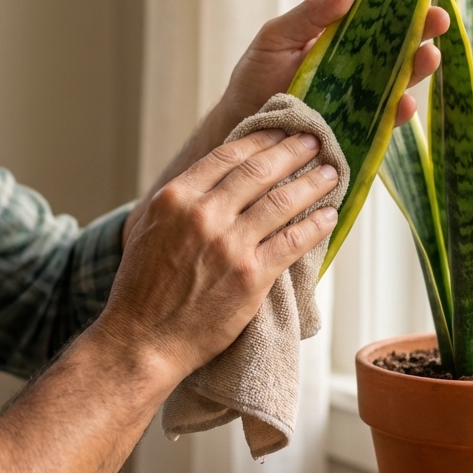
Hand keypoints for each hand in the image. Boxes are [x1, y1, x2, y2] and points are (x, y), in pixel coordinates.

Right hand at [99, 129, 338, 382]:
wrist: (142, 340)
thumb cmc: (143, 288)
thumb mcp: (150, 228)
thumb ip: (182, 201)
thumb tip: (216, 179)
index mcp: (176, 198)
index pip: (228, 155)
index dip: (261, 140)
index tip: (281, 132)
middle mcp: (203, 214)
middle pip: (259, 170)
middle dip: (292, 150)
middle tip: (314, 140)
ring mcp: (229, 245)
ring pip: (282, 201)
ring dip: (312, 182)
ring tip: (329, 172)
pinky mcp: (251, 277)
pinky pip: (292, 243)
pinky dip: (314, 225)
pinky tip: (329, 215)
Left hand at [219, 0, 449, 131]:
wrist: (239, 125)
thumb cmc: (255, 77)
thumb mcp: (276, 37)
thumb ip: (309, 14)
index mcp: (340, 40)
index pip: (379, 18)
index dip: (404, 6)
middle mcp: (356, 69)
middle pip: (397, 49)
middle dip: (421, 35)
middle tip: (438, 21)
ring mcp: (358, 100)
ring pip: (397, 84)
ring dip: (416, 71)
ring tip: (429, 57)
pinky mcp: (355, 131)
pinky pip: (382, 123)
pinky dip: (396, 115)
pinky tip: (404, 104)